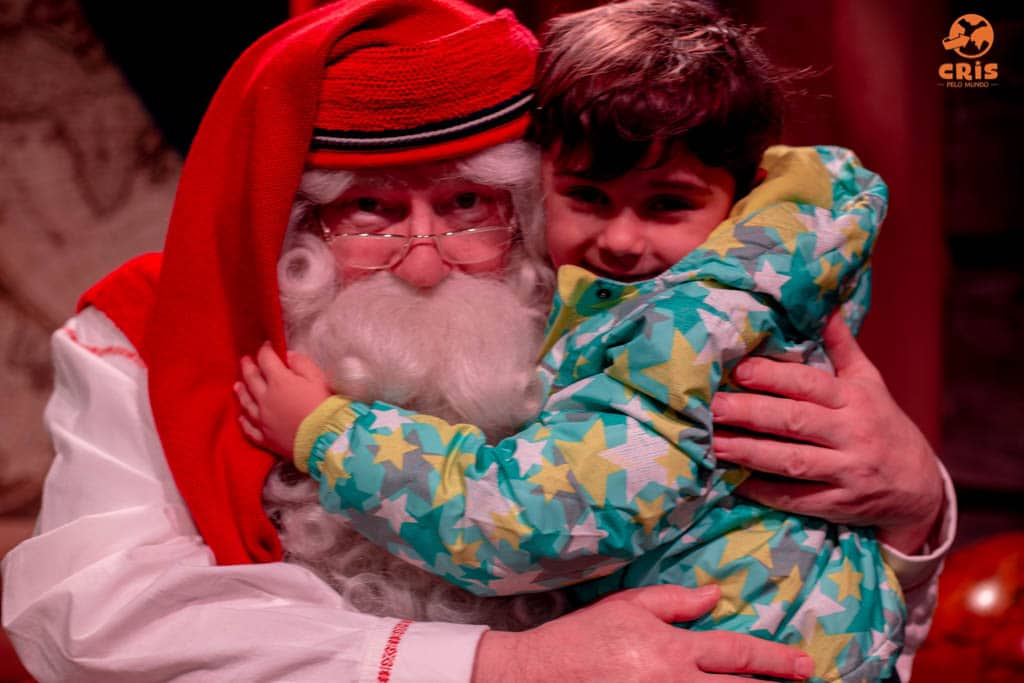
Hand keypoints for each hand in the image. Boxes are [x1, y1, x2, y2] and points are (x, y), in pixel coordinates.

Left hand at [235, 343, 331, 458]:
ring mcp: (262, 419)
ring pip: (247, 403)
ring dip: (241, 392)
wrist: (324, 438)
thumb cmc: (324, 405)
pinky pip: (250, 428)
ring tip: (237, 385)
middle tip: (245, 360)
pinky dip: (244, 421)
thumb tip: (288, 356)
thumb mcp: (318, 378)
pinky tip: (242, 417)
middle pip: (252, 379)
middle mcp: (265, 399)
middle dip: (248, 367)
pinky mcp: (265, 438)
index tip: (267, 345)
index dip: (266, 350)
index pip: (266, 360)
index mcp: (278, 381)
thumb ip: (301, 364)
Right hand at [474, 585, 813, 681]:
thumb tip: (715, 595)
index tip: (801, 664)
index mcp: (671, 648)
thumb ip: (674, 601)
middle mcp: (674, 682)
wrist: (538, 675)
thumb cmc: (581, 638)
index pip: (735, 652)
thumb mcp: (627, 607)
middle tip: (806, 681)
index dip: (773, 659)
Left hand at [710, 314, 943, 553]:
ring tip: (713, 443)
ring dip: (749, 453)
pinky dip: (765, 491)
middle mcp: (853, 434)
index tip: (739, 370)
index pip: (811, 384)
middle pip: (795, 421)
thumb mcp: (870, 383)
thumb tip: (824, 306)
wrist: (921, 488)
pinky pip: (797, 498)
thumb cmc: (883, 426)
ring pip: (792, 461)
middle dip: (750, 413)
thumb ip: (843, 347)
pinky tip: (735, 480)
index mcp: (856, 400)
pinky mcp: (839, 506)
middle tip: (713, 406)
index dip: (774, 377)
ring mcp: (848, 473)